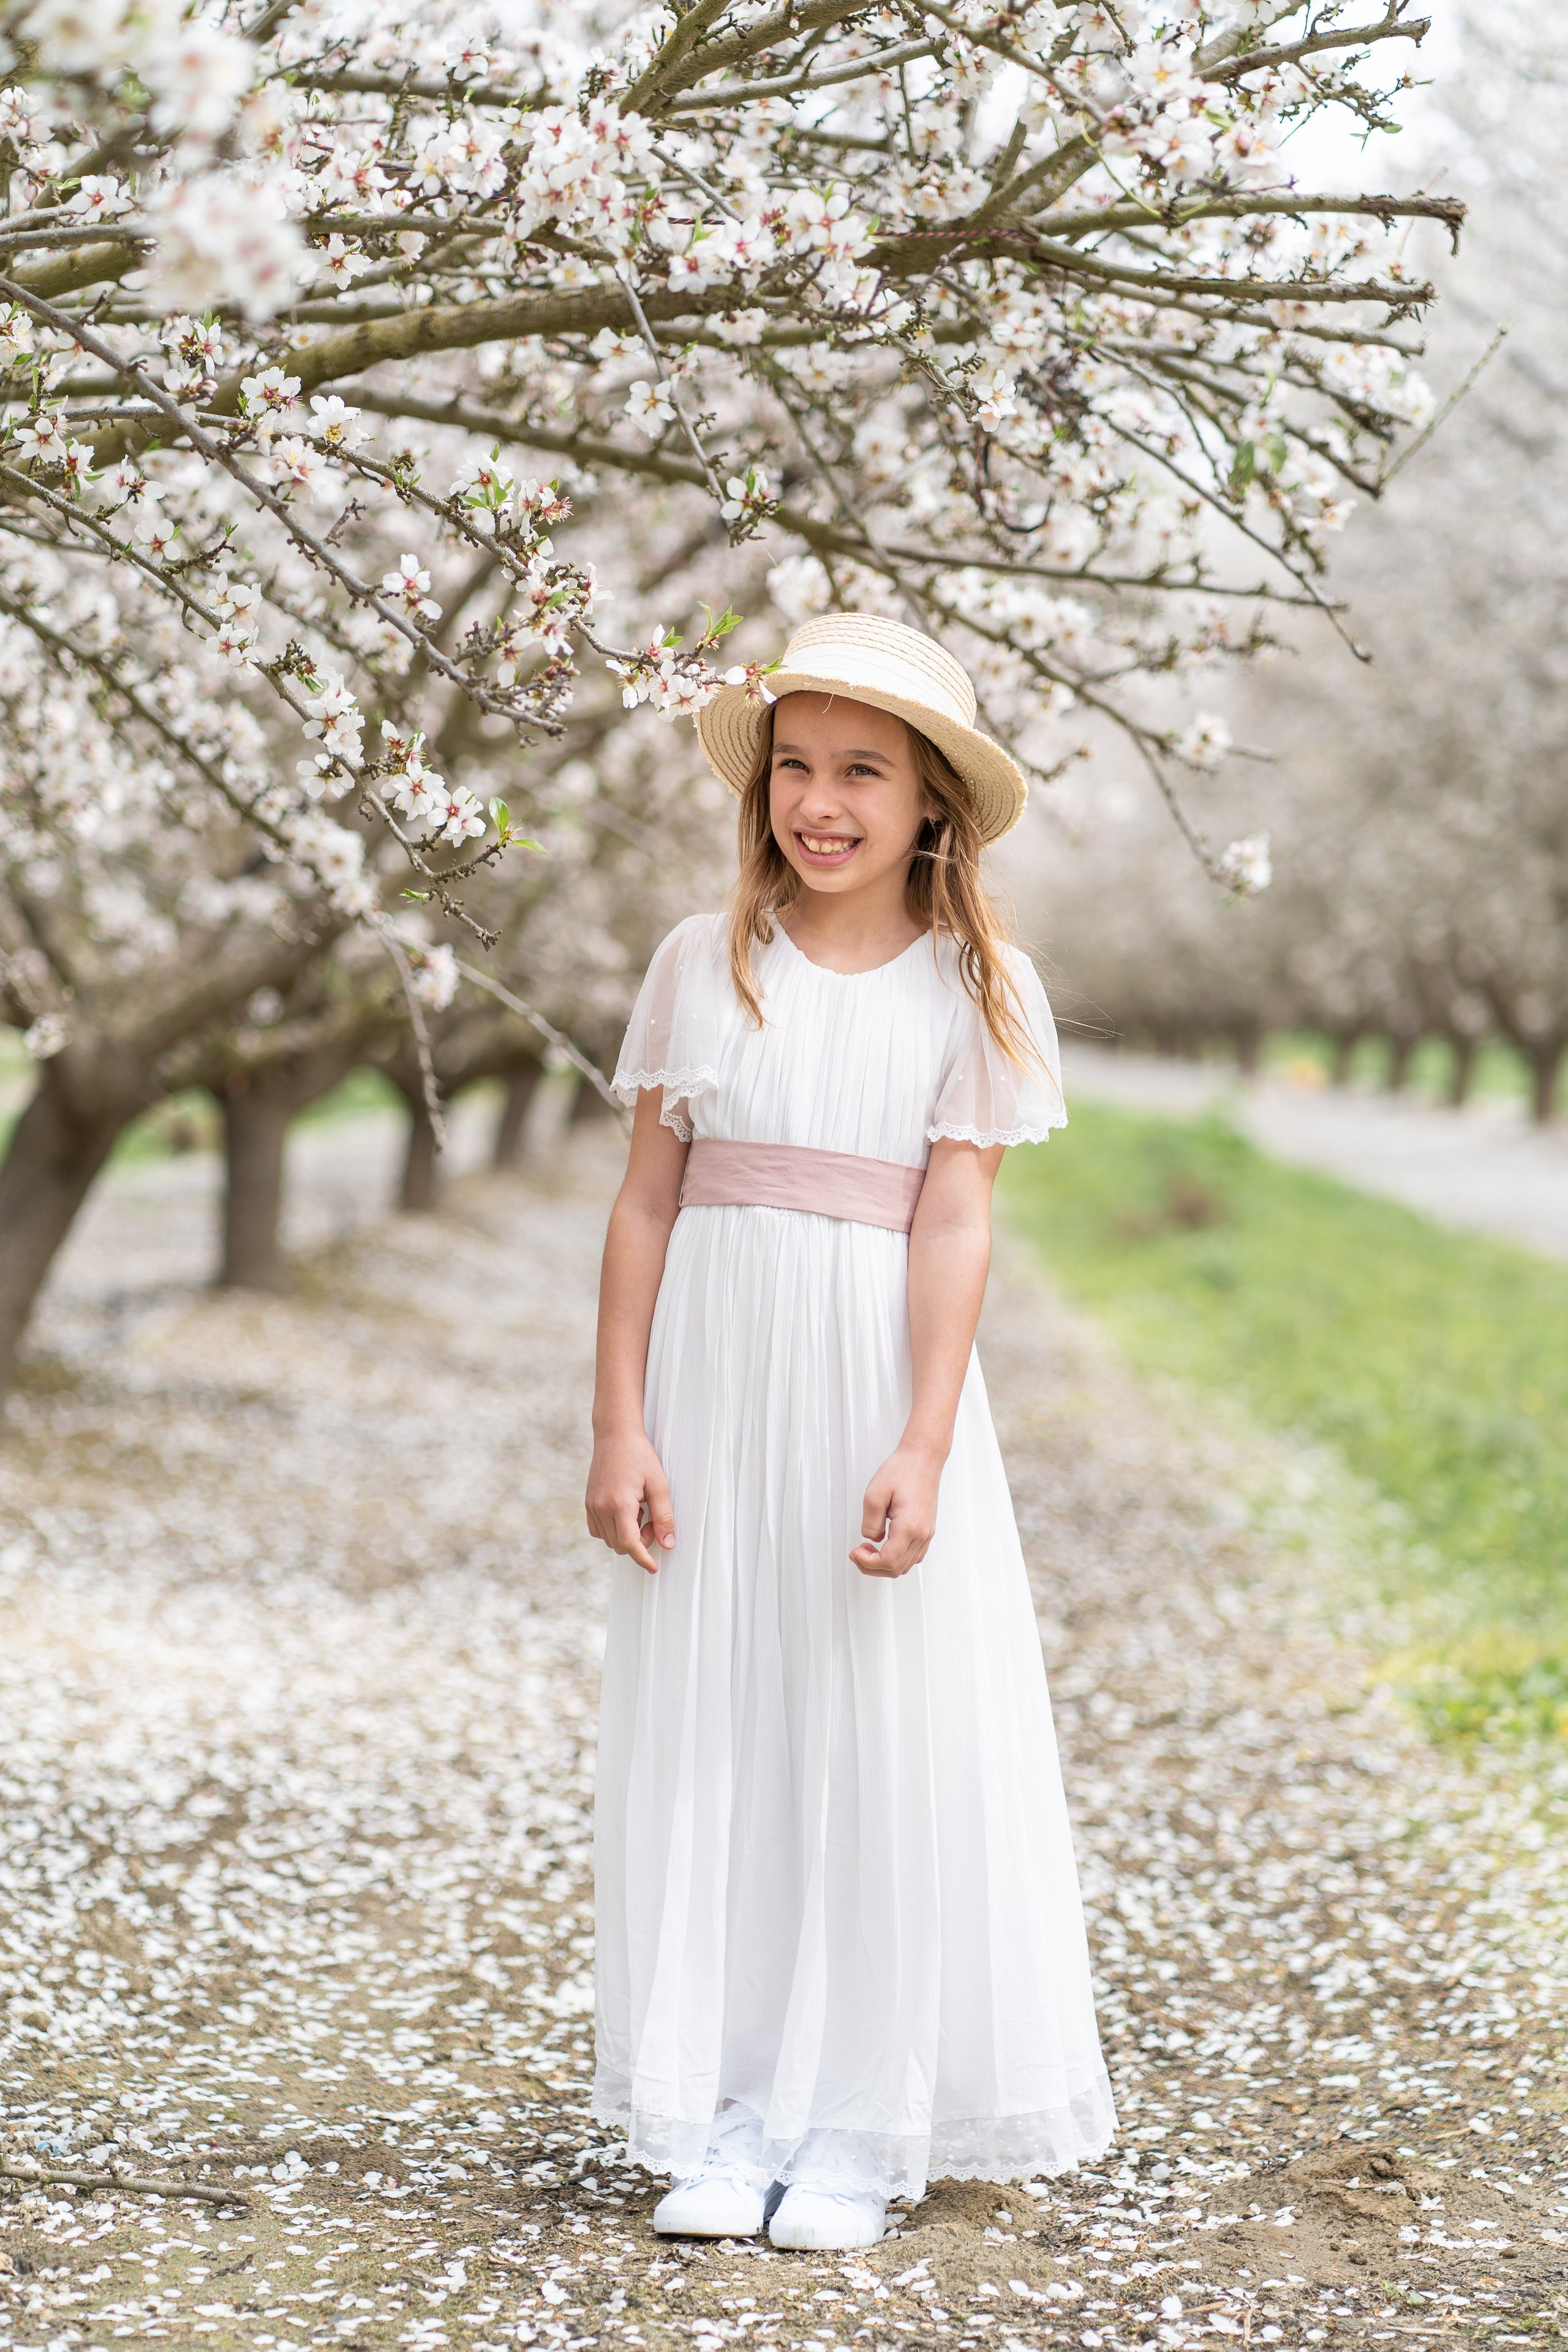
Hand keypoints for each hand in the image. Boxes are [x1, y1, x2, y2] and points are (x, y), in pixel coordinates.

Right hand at [586, 1428, 674, 1573]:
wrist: (615, 1435)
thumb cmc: (639, 1456)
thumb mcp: (659, 1485)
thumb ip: (664, 1517)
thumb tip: (668, 1544)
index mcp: (619, 1504)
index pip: (629, 1544)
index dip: (643, 1559)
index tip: (653, 1567)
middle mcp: (600, 1508)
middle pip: (620, 1545)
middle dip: (639, 1541)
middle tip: (651, 1519)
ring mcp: (591, 1506)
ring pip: (609, 1540)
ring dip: (626, 1535)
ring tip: (639, 1511)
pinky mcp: (588, 1503)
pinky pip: (598, 1530)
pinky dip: (613, 1529)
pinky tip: (626, 1511)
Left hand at [851, 1442, 943, 1578]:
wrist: (923, 1458)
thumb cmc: (901, 1471)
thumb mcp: (874, 1495)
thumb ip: (870, 1523)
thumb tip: (872, 1539)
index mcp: (909, 1527)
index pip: (888, 1562)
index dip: (867, 1563)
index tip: (854, 1552)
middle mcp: (922, 1534)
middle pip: (896, 1569)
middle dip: (872, 1566)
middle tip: (857, 1552)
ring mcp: (927, 1533)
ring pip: (905, 1565)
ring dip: (884, 1564)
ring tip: (869, 1548)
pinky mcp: (927, 1530)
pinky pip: (913, 1555)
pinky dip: (897, 1557)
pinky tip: (884, 1544)